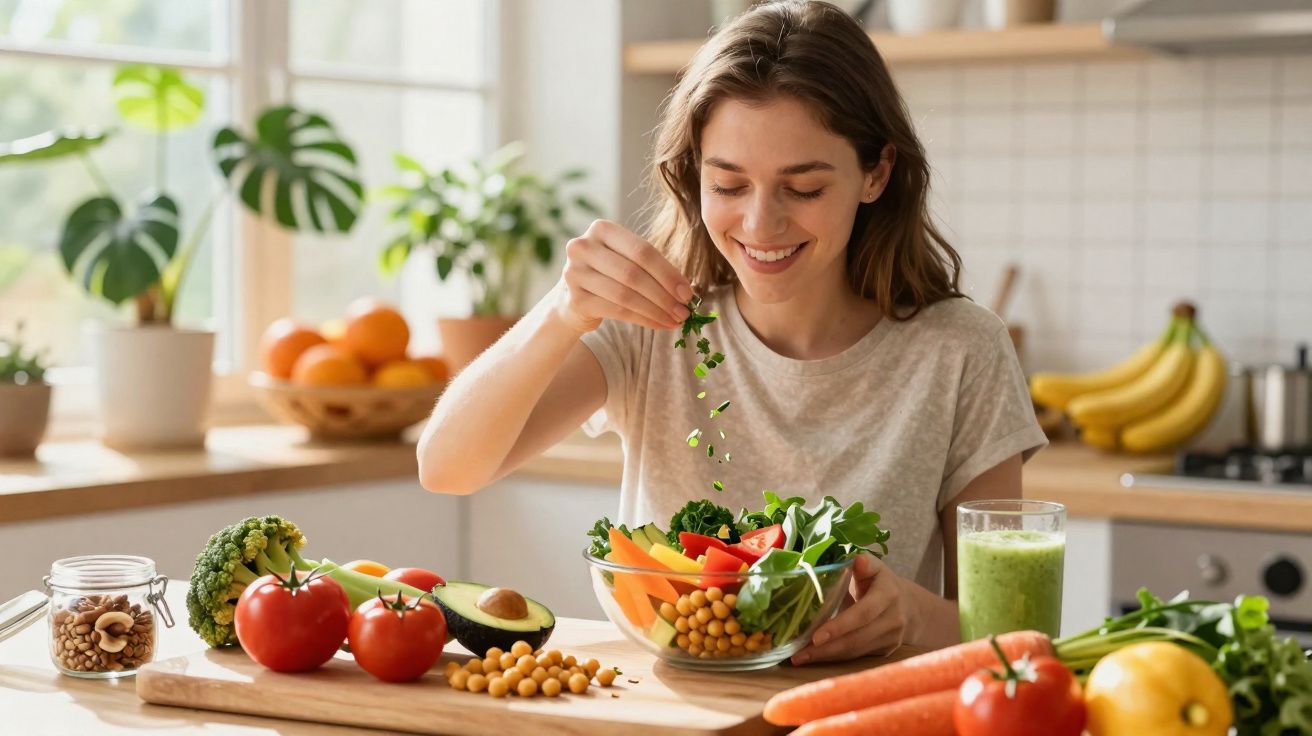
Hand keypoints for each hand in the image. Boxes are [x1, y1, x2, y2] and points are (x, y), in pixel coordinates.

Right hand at [552, 219, 693, 334]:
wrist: (573, 298)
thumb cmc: (609, 275)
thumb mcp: (626, 260)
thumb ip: (652, 268)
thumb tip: (685, 291)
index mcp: (601, 229)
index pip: (642, 251)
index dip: (668, 273)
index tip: (687, 293)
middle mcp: (583, 247)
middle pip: (633, 273)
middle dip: (664, 295)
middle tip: (684, 311)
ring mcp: (574, 273)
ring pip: (625, 295)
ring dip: (656, 310)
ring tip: (675, 320)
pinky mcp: (574, 299)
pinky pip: (616, 311)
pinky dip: (643, 319)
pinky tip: (658, 324)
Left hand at [791, 552, 908, 664]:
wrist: (909, 605)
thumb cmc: (880, 581)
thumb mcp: (874, 567)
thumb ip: (864, 563)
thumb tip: (857, 561)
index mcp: (888, 594)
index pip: (862, 613)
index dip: (840, 626)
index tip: (816, 637)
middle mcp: (893, 620)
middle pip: (856, 638)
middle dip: (826, 648)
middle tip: (798, 654)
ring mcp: (892, 639)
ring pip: (855, 651)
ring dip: (826, 657)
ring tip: (800, 658)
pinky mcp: (885, 651)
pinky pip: (857, 656)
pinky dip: (835, 657)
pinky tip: (815, 657)